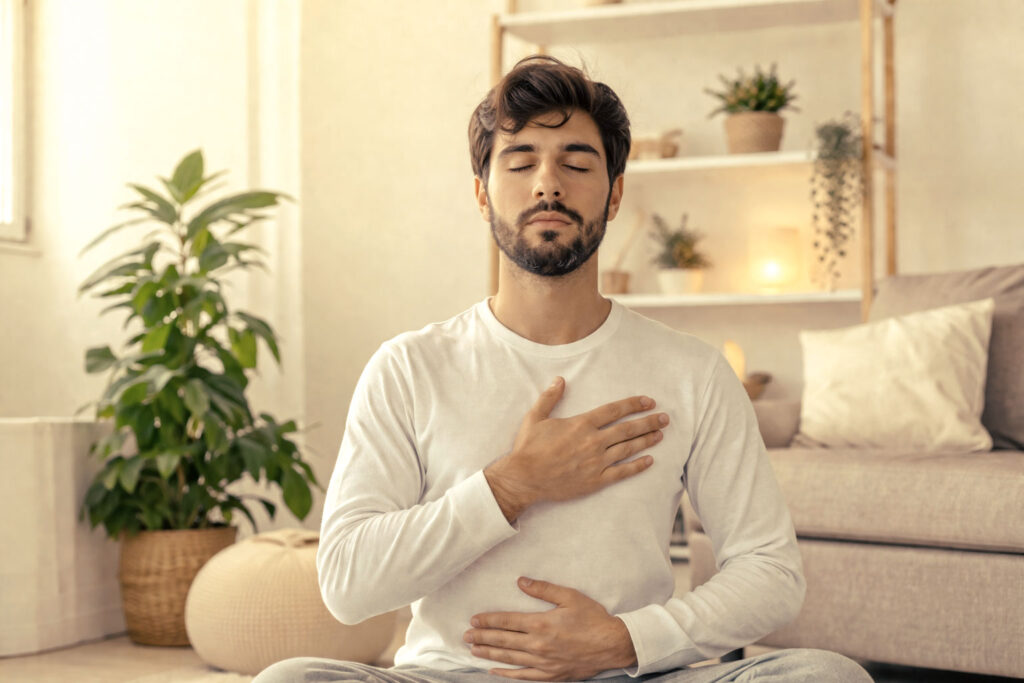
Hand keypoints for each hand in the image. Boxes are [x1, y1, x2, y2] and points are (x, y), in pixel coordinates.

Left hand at [464, 577, 636, 680]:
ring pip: (509, 658)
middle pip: (504, 640)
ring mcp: (543, 662)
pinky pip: (523, 676)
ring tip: (473, 649)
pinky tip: (493, 670)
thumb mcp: (569, 596)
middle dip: (482, 637)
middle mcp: (538, 645)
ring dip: (489, 653)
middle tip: (465, 635)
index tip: (474, 619)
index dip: (489, 620)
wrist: (612, 644)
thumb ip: (543, 589)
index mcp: (541, 624)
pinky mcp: (550, 674)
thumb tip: (521, 581)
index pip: (507, 621)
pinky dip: (506, 673)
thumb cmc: (592, 618)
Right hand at [485, 377, 668, 521]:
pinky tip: (649, 461)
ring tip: (661, 435)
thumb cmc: (528, 448)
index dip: (633, 404)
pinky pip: (622, 472)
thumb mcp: (535, 417)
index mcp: (581, 424)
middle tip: (665, 418)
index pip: (614, 410)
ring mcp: (596, 462)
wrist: (523, 479)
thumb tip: (560, 379)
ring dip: (647, 440)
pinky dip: (637, 466)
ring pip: (628, 449)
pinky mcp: (595, 481)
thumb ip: (550, 397)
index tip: (648, 401)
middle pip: (627, 429)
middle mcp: (593, 442)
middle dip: (649, 422)